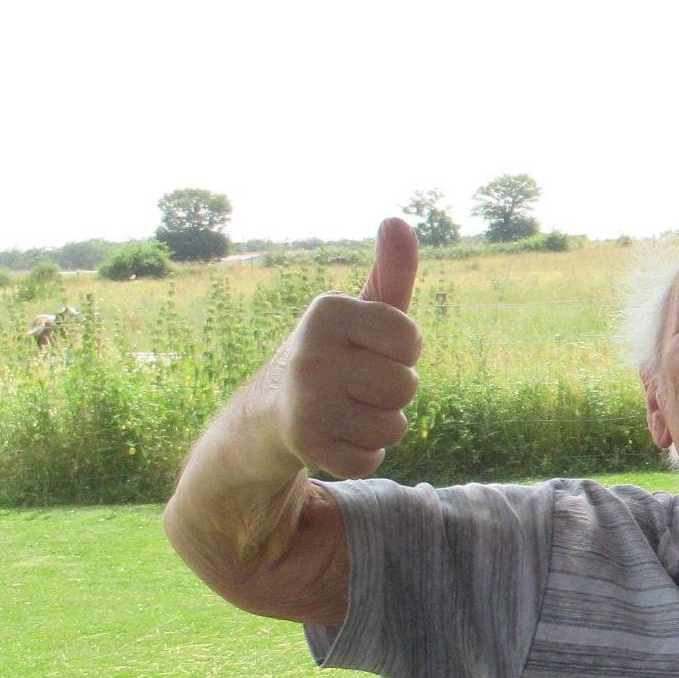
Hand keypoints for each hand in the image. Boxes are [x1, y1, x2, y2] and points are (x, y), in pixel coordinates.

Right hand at [273, 217, 421, 476]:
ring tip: (347, 410)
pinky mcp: (305, 444)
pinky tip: (337, 438)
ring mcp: (307, 400)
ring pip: (392, 426)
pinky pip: (369, 458)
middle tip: (357, 386)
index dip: (401, 351)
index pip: (410, 338)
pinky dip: (363, 454)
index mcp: (327, 311)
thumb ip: (390, 273)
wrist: (268, 413)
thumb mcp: (361, 312)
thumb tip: (397, 219)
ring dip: (379, 425)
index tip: (371, 350)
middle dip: (392, 393)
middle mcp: (312, 352)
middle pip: (405, 386)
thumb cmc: (334, 356)